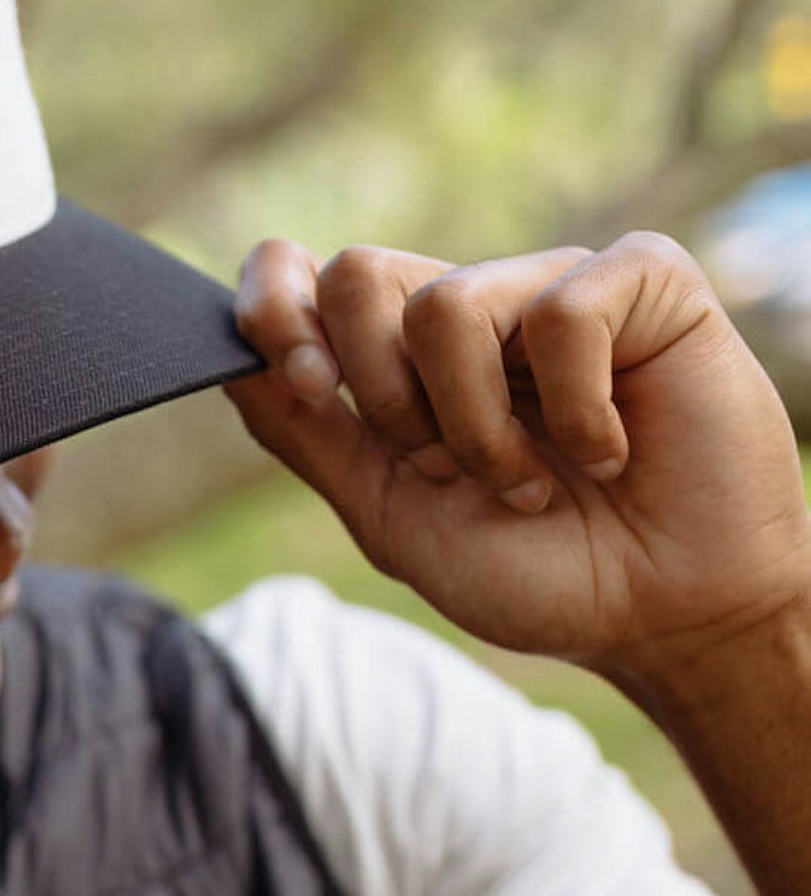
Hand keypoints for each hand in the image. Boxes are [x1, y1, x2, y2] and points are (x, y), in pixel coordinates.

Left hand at [224, 231, 810, 679]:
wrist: (662, 622)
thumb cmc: (536, 571)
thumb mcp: (394, 516)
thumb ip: (310, 435)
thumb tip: (233, 363)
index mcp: (401, 352)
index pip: (303, 273)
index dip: (275, 309)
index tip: (308, 386)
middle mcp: (471, 304)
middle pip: (355, 273)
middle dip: (382, 395)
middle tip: (448, 467)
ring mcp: (555, 283)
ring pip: (446, 303)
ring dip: (480, 426)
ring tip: (534, 477)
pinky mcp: (647, 282)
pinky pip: (562, 310)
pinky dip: (576, 410)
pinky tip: (613, 450)